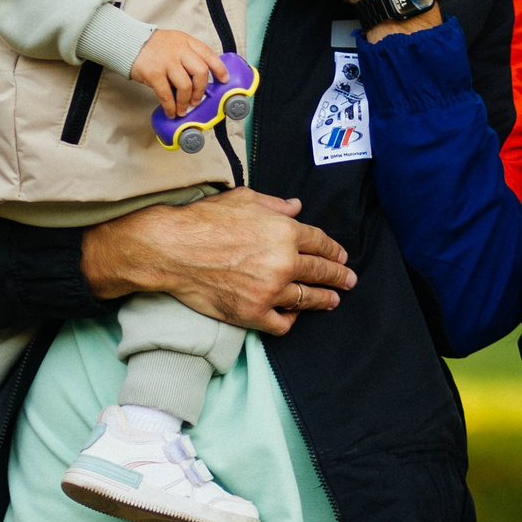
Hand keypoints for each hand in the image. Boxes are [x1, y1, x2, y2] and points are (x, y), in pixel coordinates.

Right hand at [80, 188, 355, 334]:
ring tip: (332, 301)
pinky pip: (282, 322)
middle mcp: (283, 262)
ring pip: (307, 299)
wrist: (173, 249)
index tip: (342, 256)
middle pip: (321, 271)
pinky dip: (291, 319)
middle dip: (339, 276)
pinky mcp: (253, 313)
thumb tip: (296, 206)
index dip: (334, 250)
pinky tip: (293, 314)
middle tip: (349, 280)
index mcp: (284, 231)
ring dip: (324, 300)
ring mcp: (270, 290)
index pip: (320, 242)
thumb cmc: (204, 220)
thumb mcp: (243, 199)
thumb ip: (275, 204)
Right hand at [129, 28, 227, 115]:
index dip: (219, 68)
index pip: (208, 54)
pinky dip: (171, 107)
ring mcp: (167, 62)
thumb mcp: (175, 42)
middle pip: (200, 72)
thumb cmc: (154, 46)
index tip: (224, 80)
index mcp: (186, 42)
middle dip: (201, 90)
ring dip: (186, 102)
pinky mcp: (154, 73)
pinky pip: (167, 95)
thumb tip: (200, 80)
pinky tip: (171, 112)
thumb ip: (188, 55)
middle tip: (197, 100)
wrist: (129, 42)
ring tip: (183, 109)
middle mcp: (179, 50)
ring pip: (185, 86)